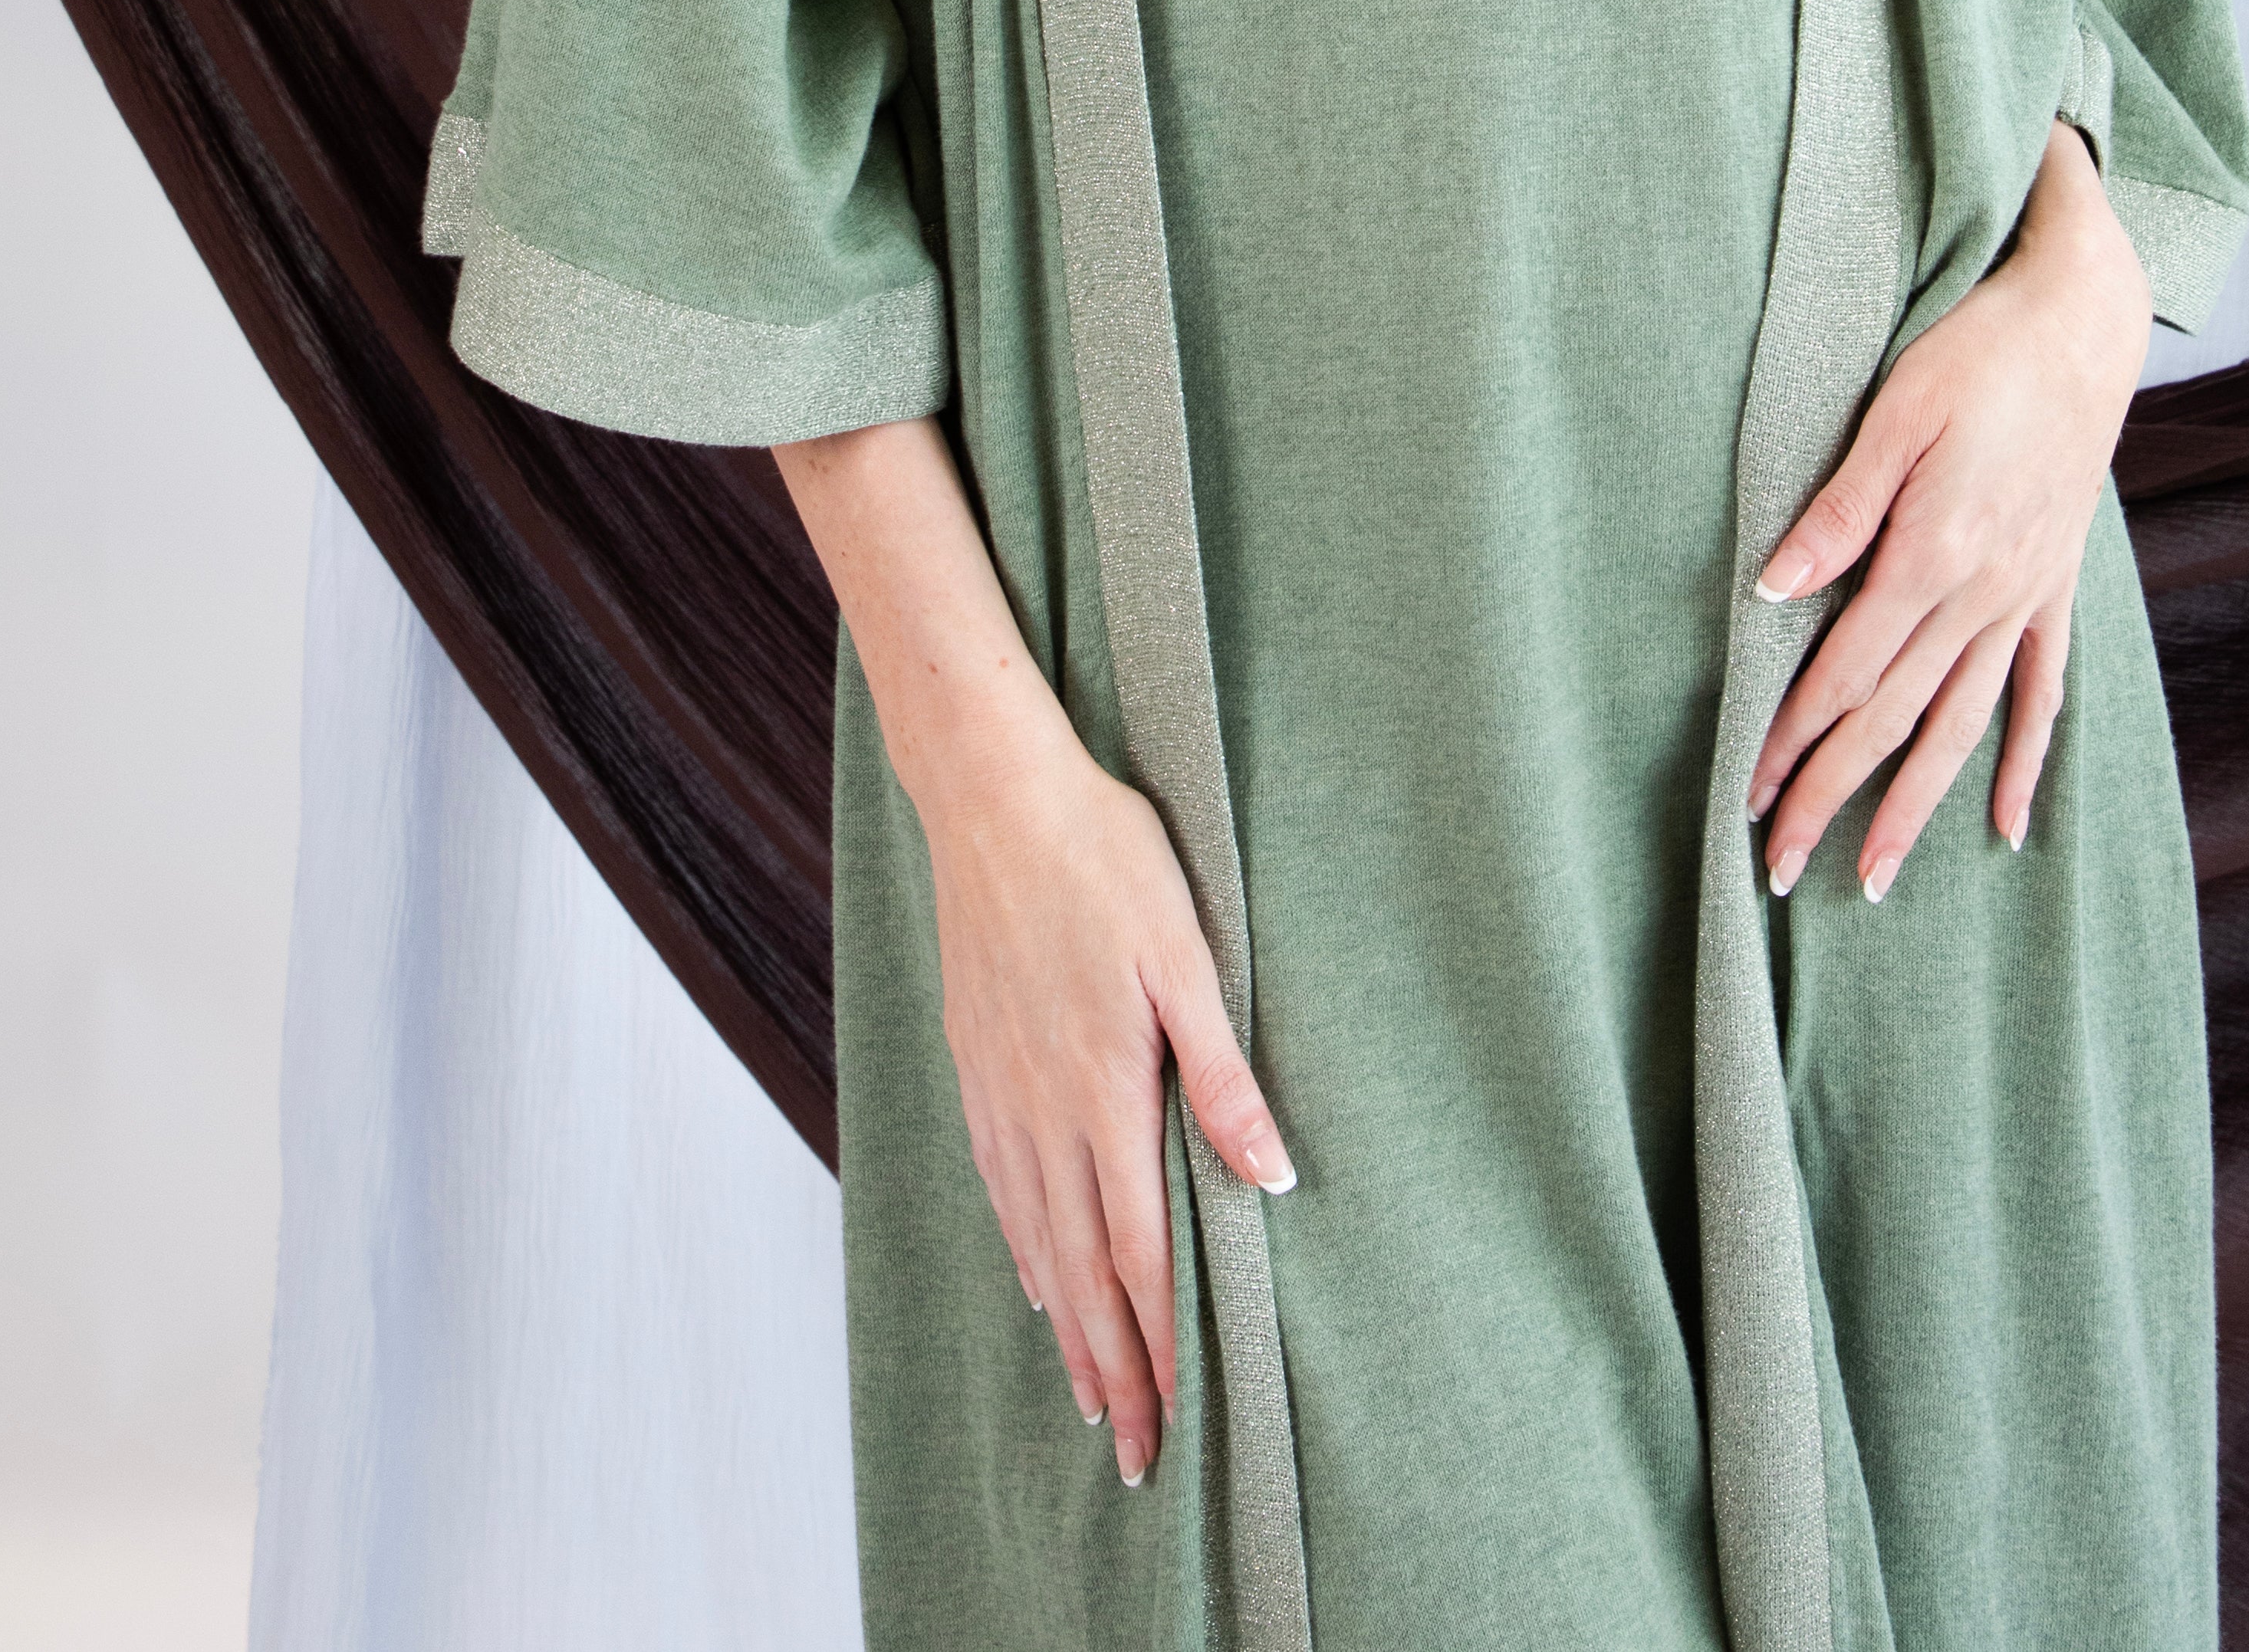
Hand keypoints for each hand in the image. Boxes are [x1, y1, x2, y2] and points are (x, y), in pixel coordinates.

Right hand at [920, 708, 1295, 1487]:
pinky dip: (1022, 1247)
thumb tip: (1272, 1178)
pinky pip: (1000, 1182)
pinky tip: (1035, 1276)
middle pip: (1082, 1271)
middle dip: (1115, 1368)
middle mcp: (1045, 1108)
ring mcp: (1001, 1087)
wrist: (993, 796)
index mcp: (1106, 1091)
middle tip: (1135, 1452)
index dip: (1159, 1344)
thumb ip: (1223, 1074)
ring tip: (1092, 1393)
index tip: (1174, 1424)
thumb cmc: (1104, 859)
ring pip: (1036, 1237)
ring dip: (1069, 1326)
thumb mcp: (1189, 956)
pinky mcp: (976, 1058)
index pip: (1140, 1252)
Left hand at [1742, 115, 2151, 900]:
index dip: (1792, 737)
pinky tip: (2006, 821)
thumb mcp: (1896, 413)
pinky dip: (2022, 762)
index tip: (1747, 794)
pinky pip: (2041, 692)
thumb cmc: (1978, 351)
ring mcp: (2026, 596)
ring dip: (1916, 805)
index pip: (1845, 673)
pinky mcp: (2055, 584)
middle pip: (1895, 719)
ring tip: (1875, 876)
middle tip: (1782, 867)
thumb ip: (1837, 512)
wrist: (2083, 322)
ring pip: (1964, 727)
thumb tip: (1771, 591)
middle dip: (1835, 796)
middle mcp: (1983, 594)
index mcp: (1932, 554)